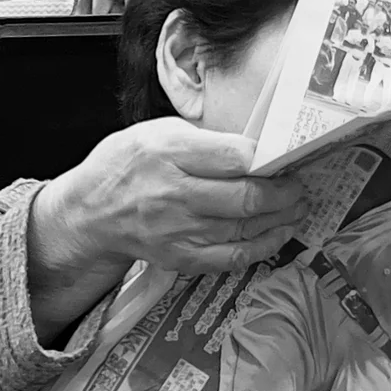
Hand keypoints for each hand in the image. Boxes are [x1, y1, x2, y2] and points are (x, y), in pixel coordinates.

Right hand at [28, 120, 305, 342]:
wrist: (90, 213)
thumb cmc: (126, 165)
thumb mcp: (156, 132)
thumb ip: (204, 138)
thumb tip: (256, 146)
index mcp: (168, 152)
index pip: (235, 156)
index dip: (269, 156)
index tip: (285, 155)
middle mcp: (173, 193)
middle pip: (246, 197)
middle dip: (285, 191)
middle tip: (300, 184)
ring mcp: (178, 231)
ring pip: (246, 228)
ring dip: (283, 218)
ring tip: (299, 205)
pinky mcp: (182, 257)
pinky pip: (234, 256)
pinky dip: (265, 246)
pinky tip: (282, 233)